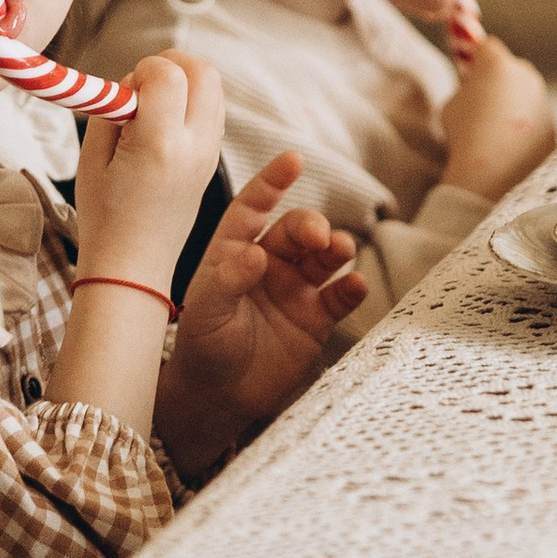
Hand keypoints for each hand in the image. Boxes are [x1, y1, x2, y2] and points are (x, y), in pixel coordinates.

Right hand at [74, 51, 224, 286]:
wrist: (133, 268)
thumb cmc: (103, 217)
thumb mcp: (91, 158)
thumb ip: (112, 108)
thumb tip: (132, 80)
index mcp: (159, 144)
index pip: (167, 73)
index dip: (144, 68)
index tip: (126, 88)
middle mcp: (193, 146)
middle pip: (204, 72)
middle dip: (173, 63)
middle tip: (145, 81)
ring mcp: (209, 156)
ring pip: (214, 89)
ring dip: (186, 81)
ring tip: (154, 104)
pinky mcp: (213, 163)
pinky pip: (213, 113)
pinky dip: (194, 102)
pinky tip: (166, 123)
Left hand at [154, 156, 365, 475]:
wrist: (217, 398)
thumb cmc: (202, 347)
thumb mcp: (205, 313)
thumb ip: (228, 281)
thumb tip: (258, 254)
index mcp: (234, 250)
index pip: (254, 206)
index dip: (273, 181)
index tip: (294, 159)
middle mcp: (269, 262)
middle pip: (297, 230)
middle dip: (311, 225)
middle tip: (317, 235)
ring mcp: (295, 289)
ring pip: (324, 256)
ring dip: (337, 247)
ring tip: (340, 250)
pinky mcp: (316, 319)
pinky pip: (340, 297)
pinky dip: (352, 288)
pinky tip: (355, 285)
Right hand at [439, 38, 556, 202]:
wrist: (490, 174)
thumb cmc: (465, 135)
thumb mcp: (452, 104)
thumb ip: (466, 89)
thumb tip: (475, 92)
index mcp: (498, 64)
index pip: (488, 45)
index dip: (478, 57)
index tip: (472, 70)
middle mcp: (527, 76)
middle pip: (512, 69)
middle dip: (500, 81)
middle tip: (484, 103)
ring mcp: (544, 101)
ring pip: (527, 95)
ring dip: (516, 105)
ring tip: (495, 131)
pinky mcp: (553, 125)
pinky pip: (537, 120)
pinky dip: (527, 128)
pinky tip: (510, 147)